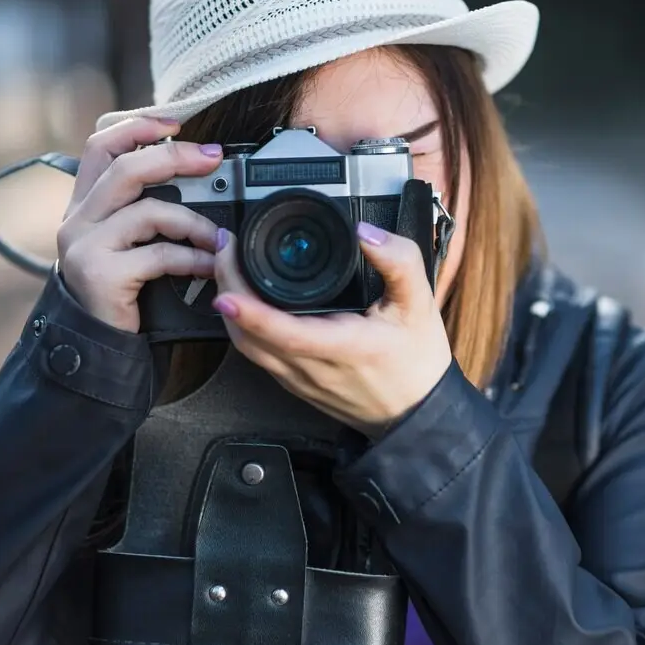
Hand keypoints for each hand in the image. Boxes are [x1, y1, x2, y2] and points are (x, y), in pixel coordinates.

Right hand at [57, 116, 224, 332]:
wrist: (96, 344)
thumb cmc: (120, 289)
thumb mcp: (125, 242)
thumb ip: (142, 208)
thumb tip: (195, 174)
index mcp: (83, 204)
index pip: (100, 146)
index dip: (136, 127)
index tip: (175, 122)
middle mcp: (77, 220)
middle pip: (126, 169)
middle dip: (175, 157)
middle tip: (213, 158)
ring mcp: (85, 246)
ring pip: (149, 211)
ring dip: (195, 222)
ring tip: (219, 237)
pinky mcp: (102, 275)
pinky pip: (159, 254)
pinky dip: (193, 258)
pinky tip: (209, 265)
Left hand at [211, 222, 453, 435]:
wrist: (417, 412)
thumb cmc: (417, 361)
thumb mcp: (420, 305)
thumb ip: (399, 262)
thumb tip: (366, 232)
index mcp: (344, 348)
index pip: (285, 333)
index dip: (251, 311)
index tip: (228, 285)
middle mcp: (314, 369)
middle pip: (251, 336)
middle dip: (227, 289)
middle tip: (224, 248)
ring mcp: (300, 380)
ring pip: (248, 347)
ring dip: (230, 308)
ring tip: (227, 266)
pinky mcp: (295, 384)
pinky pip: (258, 355)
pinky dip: (243, 325)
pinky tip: (243, 300)